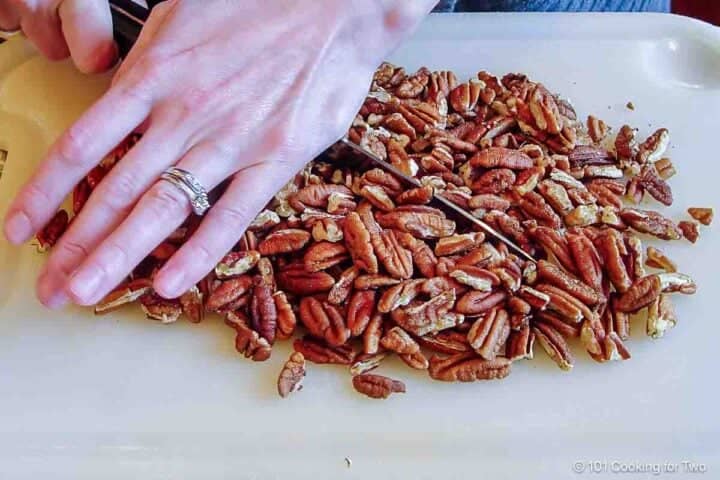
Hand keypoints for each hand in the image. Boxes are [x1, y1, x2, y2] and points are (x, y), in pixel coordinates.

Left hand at [3, 0, 436, 307]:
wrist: (337, 4)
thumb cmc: (258, 2)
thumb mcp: (182, 13)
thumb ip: (146, 63)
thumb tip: (115, 99)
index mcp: (155, 73)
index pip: (83, 144)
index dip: (45, 192)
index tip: (22, 228)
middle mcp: (184, 113)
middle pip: (115, 190)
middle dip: (76, 244)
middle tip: (50, 288)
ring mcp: (231, 139)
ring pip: (163, 208)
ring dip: (118, 256)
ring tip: (84, 294)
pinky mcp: (276, 156)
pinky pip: (231, 214)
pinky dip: (199, 252)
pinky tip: (168, 284)